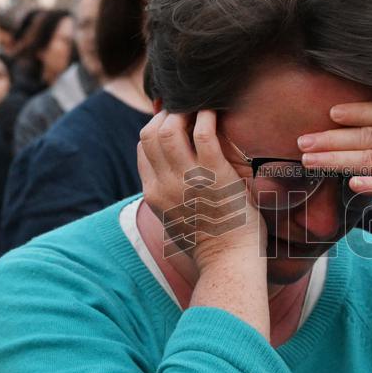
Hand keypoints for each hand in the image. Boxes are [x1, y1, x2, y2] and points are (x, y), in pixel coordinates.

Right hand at [137, 109, 264, 272]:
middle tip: (186, 111)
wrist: (229, 262)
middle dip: (166, 115)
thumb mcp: (175, 222)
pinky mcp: (214, 175)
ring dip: (184, 112)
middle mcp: (164, 185)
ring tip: (199, 110)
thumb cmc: (210, 245)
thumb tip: (168, 183)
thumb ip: (168, 199)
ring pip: (169, 128)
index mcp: (153, 195)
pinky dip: (206, 117)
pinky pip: (203, 133)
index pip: (142, 148)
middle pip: (150, 133)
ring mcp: (187, 179)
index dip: (156, 129)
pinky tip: (214, 114)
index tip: (173, 122)